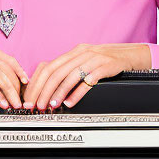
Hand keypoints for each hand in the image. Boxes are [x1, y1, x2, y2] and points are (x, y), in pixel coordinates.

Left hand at [23, 43, 146, 110]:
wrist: (128, 55)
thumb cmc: (104, 61)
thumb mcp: (84, 62)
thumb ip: (68, 71)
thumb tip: (47, 87)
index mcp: (72, 52)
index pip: (48, 67)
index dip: (36, 84)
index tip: (30, 99)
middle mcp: (81, 53)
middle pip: (56, 72)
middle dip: (44, 91)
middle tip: (38, 106)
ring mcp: (93, 59)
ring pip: (70, 75)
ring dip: (58, 92)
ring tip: (52, 105)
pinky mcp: (105, 66)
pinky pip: (88, 80)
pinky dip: (77, 92)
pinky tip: (70, 102)